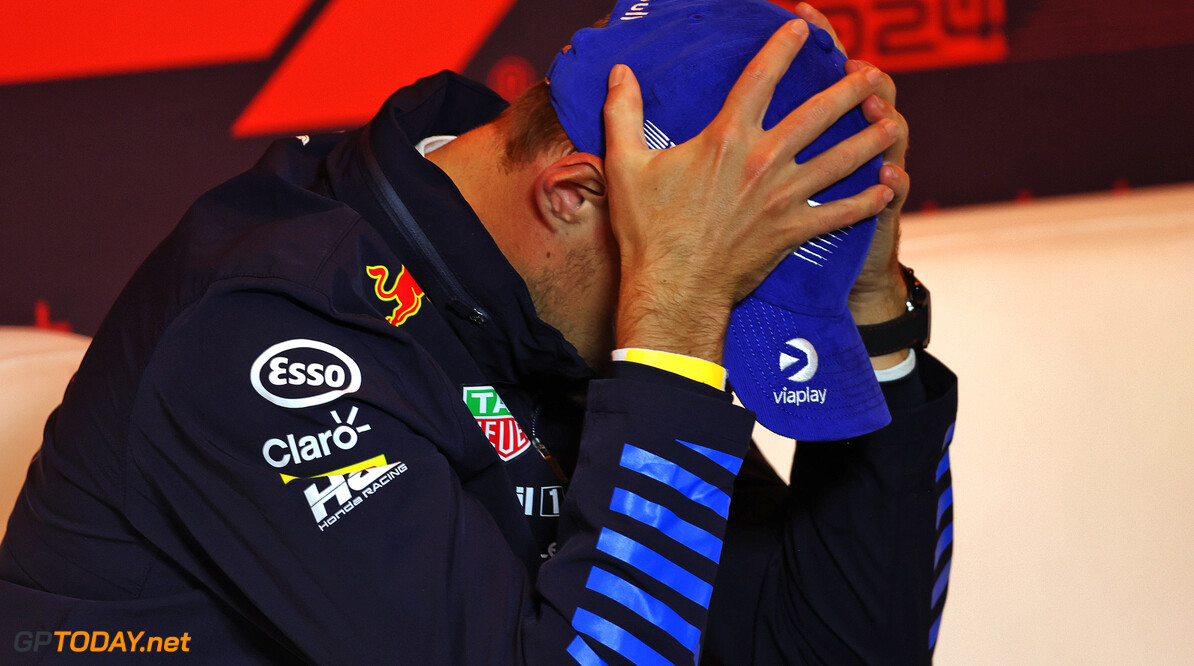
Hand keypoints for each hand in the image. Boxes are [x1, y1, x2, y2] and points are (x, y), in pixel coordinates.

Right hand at [602, 19, 896, 363]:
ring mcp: (783, 197)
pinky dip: (866, 201)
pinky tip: (886, 189)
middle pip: (818, 114)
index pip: (760, 78)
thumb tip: (619, 72)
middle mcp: (763, 161)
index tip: (802, 28)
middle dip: (850, 90)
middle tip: (873, 75)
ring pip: (839, 160)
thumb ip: (622, 113)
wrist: (672, 288)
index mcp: (726, 138)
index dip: (783, 47)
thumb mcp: (624, 165)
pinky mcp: (792, 232)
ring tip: (892, 123)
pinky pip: (839, 214)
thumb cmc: (647, 230)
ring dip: (870, 140)